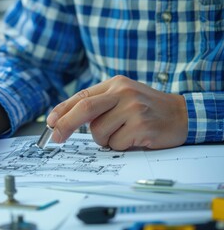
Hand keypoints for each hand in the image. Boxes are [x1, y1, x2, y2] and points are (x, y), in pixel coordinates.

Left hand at [47, 75, 187, 149]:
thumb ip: (99, 105)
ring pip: (99, 132)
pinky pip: (116, 143)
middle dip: (66, 125)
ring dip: (105, 139)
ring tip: (123, 133)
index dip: (63, 110)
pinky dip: (120, 145)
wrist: (180, 114)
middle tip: (56, 138)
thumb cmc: (146, 108)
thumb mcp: (122, 97)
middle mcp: (123, 92)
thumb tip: (66, 120)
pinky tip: (134, 137)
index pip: (82, 96)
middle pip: (85, 109)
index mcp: (115, 83)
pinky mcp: (141, 124)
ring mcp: (133, 108)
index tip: (50, 123)